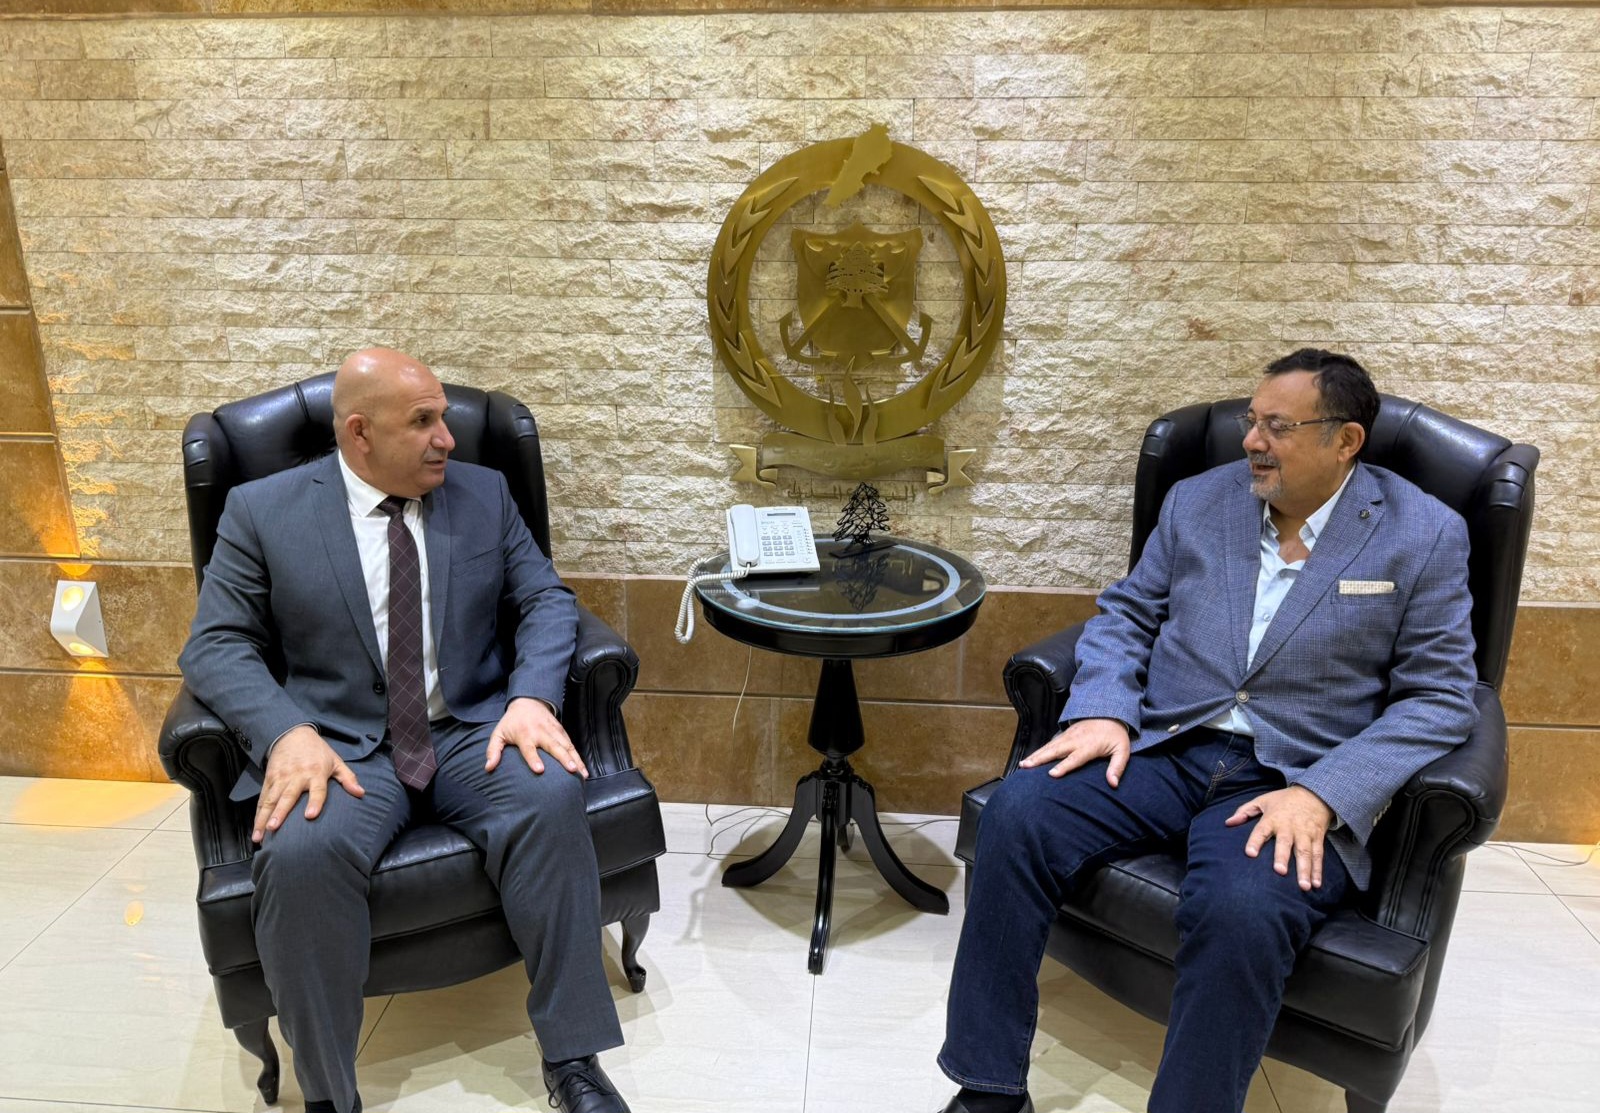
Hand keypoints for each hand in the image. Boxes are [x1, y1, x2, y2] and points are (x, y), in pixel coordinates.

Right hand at [253, 725, 363, 843]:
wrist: (292, 734)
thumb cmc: (317, 751)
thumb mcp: (336, 761)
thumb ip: (348, 778)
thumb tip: (361, 793)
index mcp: (316, 772)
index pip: (317, 790)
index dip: (315, 802)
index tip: (311, 816)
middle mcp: (296, 776)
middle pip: (287, 797)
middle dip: (279, 814)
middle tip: (273, 829)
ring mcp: (280, 778)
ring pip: (270, 800)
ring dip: (263, 818)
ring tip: (258, 836)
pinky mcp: (269, 779)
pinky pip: (263, 798)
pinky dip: (257, 814)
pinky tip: (255, 828)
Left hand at [486, 698, 585, 777]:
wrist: (528, 701)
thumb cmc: (512, 722)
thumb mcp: (498, 733)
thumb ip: (493, 750)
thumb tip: (488, 768)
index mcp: (524, 734)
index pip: (529, 748)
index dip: (534, 759)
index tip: (540, 770)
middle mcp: (541, 732)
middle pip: (554, 746)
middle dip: (564, 758)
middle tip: (572, 770)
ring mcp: (553, 731)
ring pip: (567, 746)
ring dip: (575, 759)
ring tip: (582, 773)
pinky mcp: (561, 731)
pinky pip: (571, 745)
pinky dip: (578, 757)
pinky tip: (583, 769)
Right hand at [1018, 717, 1131, 785]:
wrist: (1110, 713)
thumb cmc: (1116, 735)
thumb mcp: (1122, 751)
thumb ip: (1117, 767)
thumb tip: (1113, 784)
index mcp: (1090, 745)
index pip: (1075, 758)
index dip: (1063, 766)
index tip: (1052, 774)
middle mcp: (1076, 740)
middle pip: (1055, 750)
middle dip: (1040, 758)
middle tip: (1026, 766)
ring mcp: (1068, 735)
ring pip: (1049, 746)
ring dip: (1036, 755)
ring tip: (1023, 764)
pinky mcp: (1065, 734)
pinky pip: (1050, 743)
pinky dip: (1039, 750)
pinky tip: (1031, 758)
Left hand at [1226, 785, 1335, 890]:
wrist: (1314, 793)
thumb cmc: (1283, 800)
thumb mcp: (1262, 801)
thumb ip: (1244, 811)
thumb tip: (1228, 823)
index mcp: (1273, 818)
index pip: (1262, 830)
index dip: (1255, 841)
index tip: (1250, 853)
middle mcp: (1289, 826)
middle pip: (1286, 843)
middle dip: (1283, 857)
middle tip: (1280, 872)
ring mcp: (1305, 833)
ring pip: (1305, 852)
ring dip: (1305, 869)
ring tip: (1303, 887)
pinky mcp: (1317, 838)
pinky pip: (1318, 855)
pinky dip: (1318, 870)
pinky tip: (1316, 884)